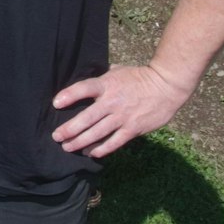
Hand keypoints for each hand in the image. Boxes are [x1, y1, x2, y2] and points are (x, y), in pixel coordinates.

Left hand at [49, 64, 194, 159]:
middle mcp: (112, 102)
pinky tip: (91, 153)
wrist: (167, 86)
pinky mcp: (133, 129)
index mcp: (107, 84)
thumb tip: (90, 81)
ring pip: (97, 133)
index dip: (69, 95)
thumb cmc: (141, 76)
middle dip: (69, 129)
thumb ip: (104, 77)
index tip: (56, 103)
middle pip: (86, 118)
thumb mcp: (119, 71)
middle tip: (56, 136)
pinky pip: (114, 142)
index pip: (84, 88)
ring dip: (80, 142)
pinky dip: (102, 149)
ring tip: (67, 147)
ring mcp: (122, 117)